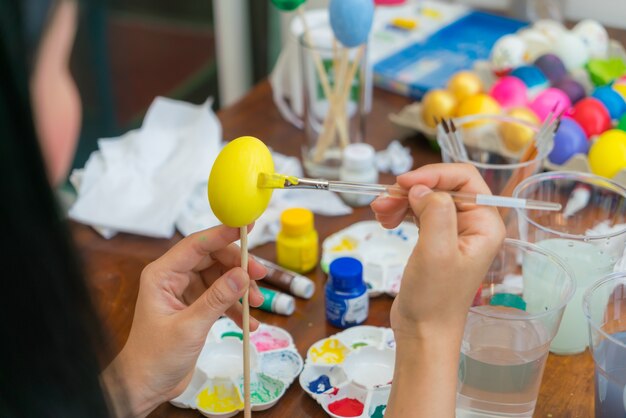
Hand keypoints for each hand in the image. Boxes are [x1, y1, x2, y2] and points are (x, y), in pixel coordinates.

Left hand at [102, 225, 265, 416]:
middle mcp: (173, 278)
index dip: (223, 234)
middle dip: (238, 266)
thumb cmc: (156, 357)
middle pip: (213, 258)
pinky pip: (221, 297)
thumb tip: (243, 274)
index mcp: (162, 275)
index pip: (197, 245)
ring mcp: (185, 292)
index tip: (247, 227)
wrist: (146, 386)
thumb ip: (217, 299)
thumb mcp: (190, 327)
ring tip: (256, 305)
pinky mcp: (195, 307)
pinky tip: (249, 322)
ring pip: (220, 277)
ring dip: (240, 289)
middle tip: (260, 276)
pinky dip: (235, 307)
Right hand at [372, 163, 504, 417]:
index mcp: (485, 224)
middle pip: (442, 187)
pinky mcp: (436, 241)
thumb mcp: (436, 250)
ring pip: (427, 199)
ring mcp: (453, 233)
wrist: (423, 332)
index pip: (464, 179)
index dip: (433, 175)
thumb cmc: (434, 298)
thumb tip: (420, 189)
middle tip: (383, 201)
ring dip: (401, 200)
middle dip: (411, 189)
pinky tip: (385, 220)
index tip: (403, 183)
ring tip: (379, 212)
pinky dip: (401, 212)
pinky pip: (419, 214)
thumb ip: (435, 211)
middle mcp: (473, 225)